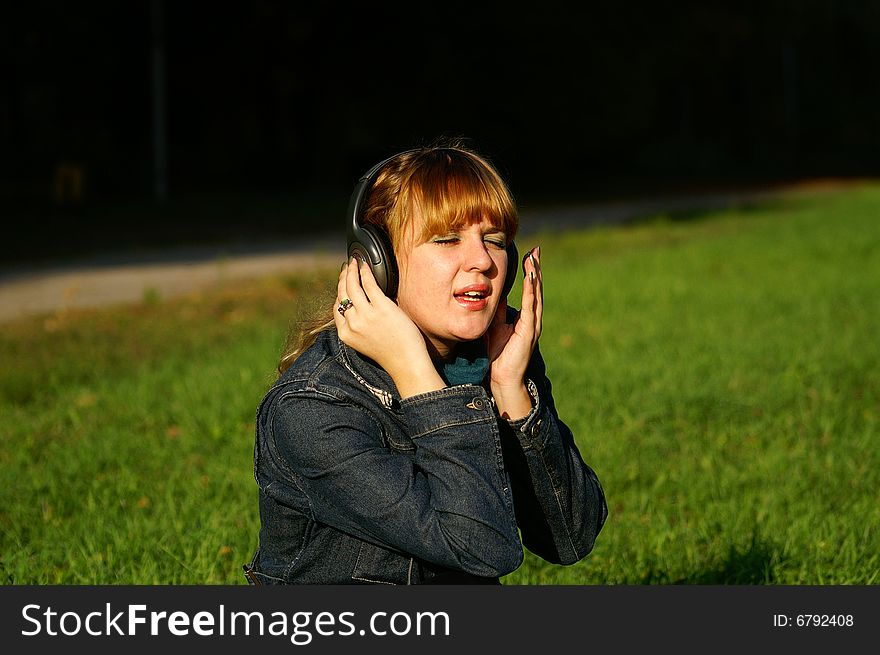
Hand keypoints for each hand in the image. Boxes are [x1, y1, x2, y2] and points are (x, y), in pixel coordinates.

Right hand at [334, 257, 444, 397]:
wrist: (406, 362)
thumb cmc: (391, 352)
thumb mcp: (365, 341)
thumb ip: (358, 325)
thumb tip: (359, 305)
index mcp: (345, 334)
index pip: (337, 308)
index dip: (339, 292)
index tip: (342, 282)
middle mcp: (352, 323)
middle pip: (342, 294)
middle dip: (343, 278)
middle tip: (346, 267)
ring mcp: (366, 315)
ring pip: (353, 286)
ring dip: (351, 271)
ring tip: (354, 261)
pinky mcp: (381, 308)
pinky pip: (369, 284)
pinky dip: (365, 271)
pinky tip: (365, 265)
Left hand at [485, 246, 542, 418]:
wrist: (502, 378)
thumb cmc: (498, 354)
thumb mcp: (496, 324)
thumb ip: (498, 310)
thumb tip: (493, 292)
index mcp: (526, 317)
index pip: (530, 290)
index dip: (530, 272)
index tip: (530, 254)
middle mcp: (533, 319)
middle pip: (537, 288)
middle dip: (536, 268)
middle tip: (536, 250)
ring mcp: (533, 325)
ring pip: (537, 295)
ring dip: (536, 276)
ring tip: (534, 258)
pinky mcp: (530, 331)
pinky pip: (532, 307)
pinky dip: (532, 291)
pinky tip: (531, 278)